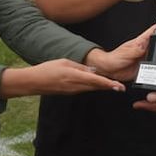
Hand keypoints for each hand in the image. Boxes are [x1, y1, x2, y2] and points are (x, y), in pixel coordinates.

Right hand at [1, 60, 124, 97]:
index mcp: (75, 76)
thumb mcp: (65, 62)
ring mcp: (73, 91)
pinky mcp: (70, 92)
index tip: (120, 87)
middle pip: (97, 87)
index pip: (96, 81)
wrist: (34, 82)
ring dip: (102, 87)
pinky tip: (97, 83)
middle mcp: (76, 86)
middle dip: (109, 86)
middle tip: (121, 86)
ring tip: (113, 84)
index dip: (109, 84)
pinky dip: (93, 87)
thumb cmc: (47, 69)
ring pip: (91, 88)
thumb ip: (80, 67)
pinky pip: (84, 89)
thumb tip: (93, 71)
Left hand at [85, 25, 155, 80]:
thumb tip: (148, 45)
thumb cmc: (114, 58)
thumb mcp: (127, 52)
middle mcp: (144, 49)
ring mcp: (145, 58)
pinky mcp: (145, 68)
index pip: (153, 31)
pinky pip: (154, 67)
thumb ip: (138, 49)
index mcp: (140, 42)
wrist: (109, 70)